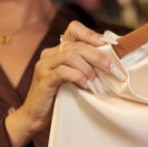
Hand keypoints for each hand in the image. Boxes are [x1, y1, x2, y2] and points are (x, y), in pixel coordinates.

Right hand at [5, 21, 121, 146]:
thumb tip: (111, 63)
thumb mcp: (75, 79)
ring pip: (70, 55)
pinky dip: (78, 77)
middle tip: (111, 68)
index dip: (92, 34)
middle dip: (98, 55)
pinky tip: (86, 87)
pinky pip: (63, 71)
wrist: (36, 117)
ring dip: (88, 68)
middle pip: (77, 44)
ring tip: (96, 81)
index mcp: (58, 50)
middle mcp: (49, 54)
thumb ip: (86, 68)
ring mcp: (44, 66)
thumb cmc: (60, 98)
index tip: (109, 46)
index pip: (74, 29)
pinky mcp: (44, 79)